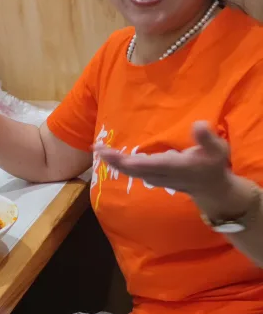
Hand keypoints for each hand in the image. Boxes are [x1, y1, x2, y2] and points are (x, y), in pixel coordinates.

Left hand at [93, 122, 249, 218]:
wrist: (212, 189)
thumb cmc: (213, 165)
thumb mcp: (216, 150)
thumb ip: (207, 138)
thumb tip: (198, 123)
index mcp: (173, 167)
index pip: (145, 165)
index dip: (126, 160)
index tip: (109, 152)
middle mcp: (160, 175)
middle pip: (132, 169)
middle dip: (114, 160)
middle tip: (97, 147)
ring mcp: (155, 178)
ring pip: (131, 172)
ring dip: (115, 162)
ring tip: (99, 149)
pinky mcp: (153, 178)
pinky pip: (133, 172)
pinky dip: (121, 164)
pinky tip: (111, 156)